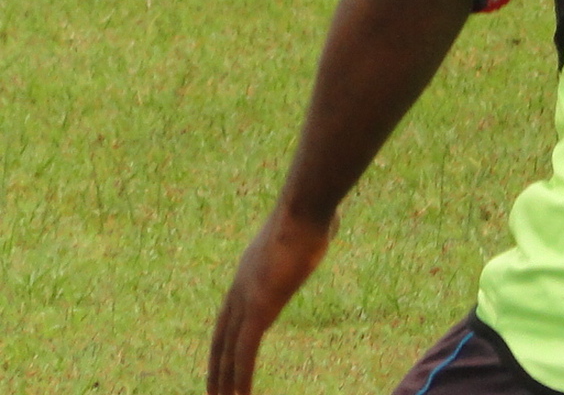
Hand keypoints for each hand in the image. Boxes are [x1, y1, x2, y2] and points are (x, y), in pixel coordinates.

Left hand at [207, 206, 333, 394]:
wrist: (304, 208)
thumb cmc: (314, 211)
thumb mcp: (310, 226)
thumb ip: (315, 232)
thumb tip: (330, 221)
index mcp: (249, 272)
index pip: (229, 315)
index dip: (224, 341)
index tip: (221, 359)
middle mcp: (240, 288)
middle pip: (221, 337)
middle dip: (216, 366)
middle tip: (213, 392)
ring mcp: (247, 299)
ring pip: (228, 351)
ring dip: (224, 380)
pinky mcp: (259, 309)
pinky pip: (245, 352)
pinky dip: (241, 377)